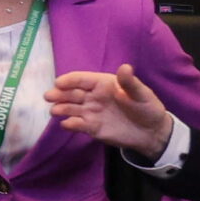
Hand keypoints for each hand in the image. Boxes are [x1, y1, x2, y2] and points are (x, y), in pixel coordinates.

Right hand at [47, 63, 173, 156]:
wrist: (151, 133)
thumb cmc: (147, 108)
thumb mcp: (142, 94)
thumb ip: (130, 83)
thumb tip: (124, 67)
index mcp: (102, 84)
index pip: (82, 79)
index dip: (70, 80)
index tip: (59, 83)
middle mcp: (93, 96)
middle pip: (72, 93)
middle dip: (59, 94)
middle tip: (48, 97)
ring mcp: (90, 112)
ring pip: (71, 108)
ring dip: (61, 108)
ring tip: (54, 111)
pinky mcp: (91, 128)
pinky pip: (77, 124)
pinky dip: (70, 124)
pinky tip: (66, 124)